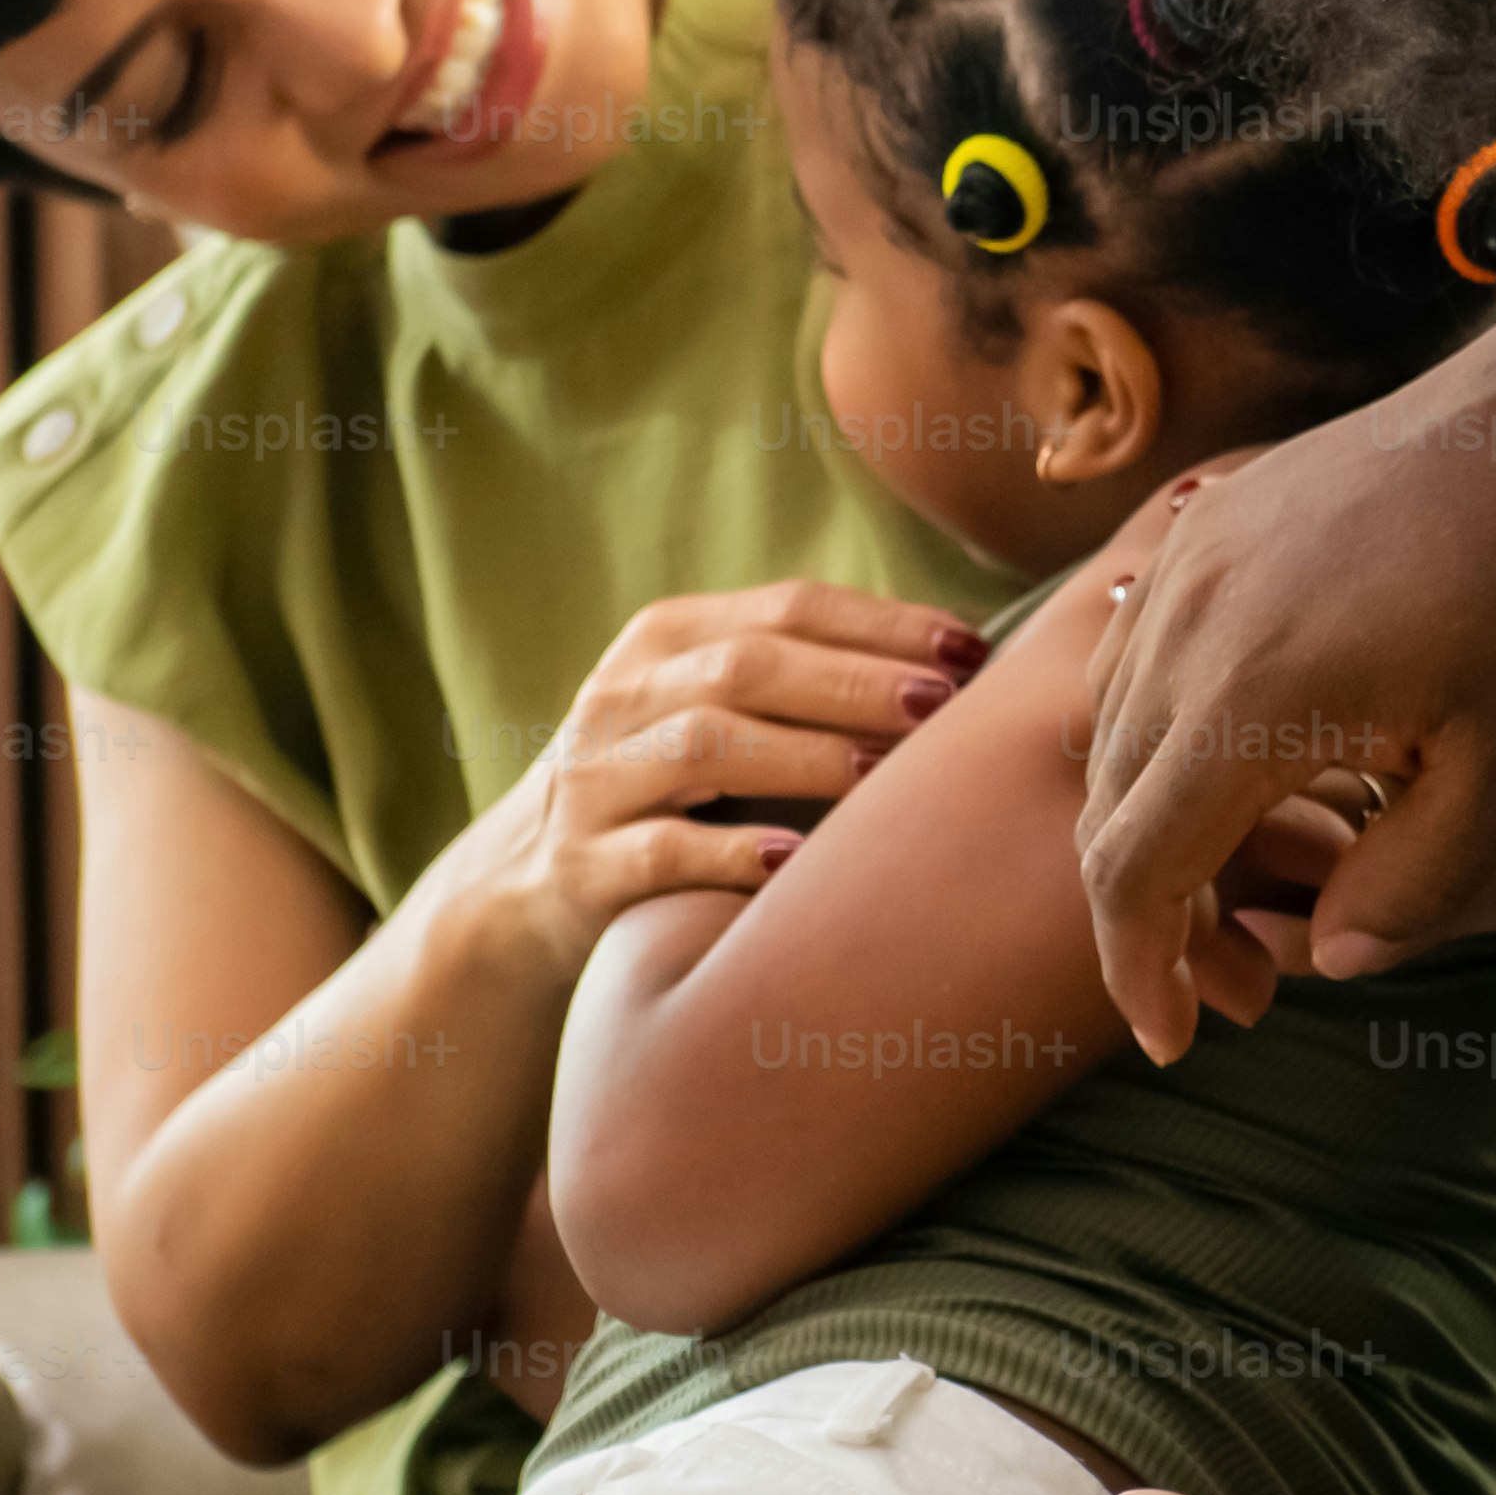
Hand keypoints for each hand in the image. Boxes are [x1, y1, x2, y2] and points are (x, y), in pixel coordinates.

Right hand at [416, 581, 989, 981]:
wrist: (524, 885)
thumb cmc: (665, 789)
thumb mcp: (712, 710)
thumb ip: (802, 679)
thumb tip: (961, 666)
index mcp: (666, 639)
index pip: (786, 609)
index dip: (882, 624)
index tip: (971, 650)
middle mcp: (624, 696)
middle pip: (749, 667)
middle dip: (855, 682)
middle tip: (943, 706)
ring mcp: (596, 780)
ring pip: (706, 747)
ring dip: (805, 757)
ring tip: (884, 775)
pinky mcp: (583, 866)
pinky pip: (661, 852)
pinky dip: (731, 853)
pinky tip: (795, 861)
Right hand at [1075, 425, 1495, 1051]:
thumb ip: (1411, 888)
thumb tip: (1324, 956)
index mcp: (1249, 701)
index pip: (1137, 871)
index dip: (1141, 972)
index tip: (1174, 1041)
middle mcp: (1184, 626)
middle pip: (1109, 808)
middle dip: (1153, 920)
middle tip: (1235, 989)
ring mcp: (1184, 563)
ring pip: (1112, 730)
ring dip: (1152, 826)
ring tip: (1237, 887)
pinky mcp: (1203, 528)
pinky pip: (1136, 653)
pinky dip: (1157, 736)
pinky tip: (1233, 772)